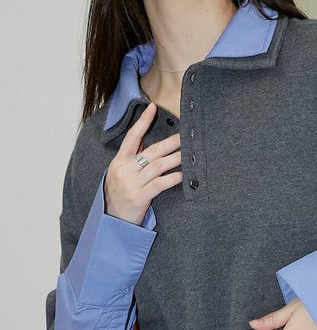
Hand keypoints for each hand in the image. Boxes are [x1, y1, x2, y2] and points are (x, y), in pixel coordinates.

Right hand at [104, 102, 182, 225]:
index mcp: (119, 162)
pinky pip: (159, 184)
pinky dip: (173, 178)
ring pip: (157, 166)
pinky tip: (184, 175)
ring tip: (190, 153)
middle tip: (186, 135)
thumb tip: (146, 139)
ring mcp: (131, 184)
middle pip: (151, 151)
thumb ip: (133, 158)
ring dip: (176, 159)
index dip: (142, 122)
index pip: (132, 138)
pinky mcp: (139, 197)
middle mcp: (125, 170)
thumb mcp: (121, 175)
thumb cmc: (120, 197)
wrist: (112, 222)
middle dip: (170, 142)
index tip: (153, 108)